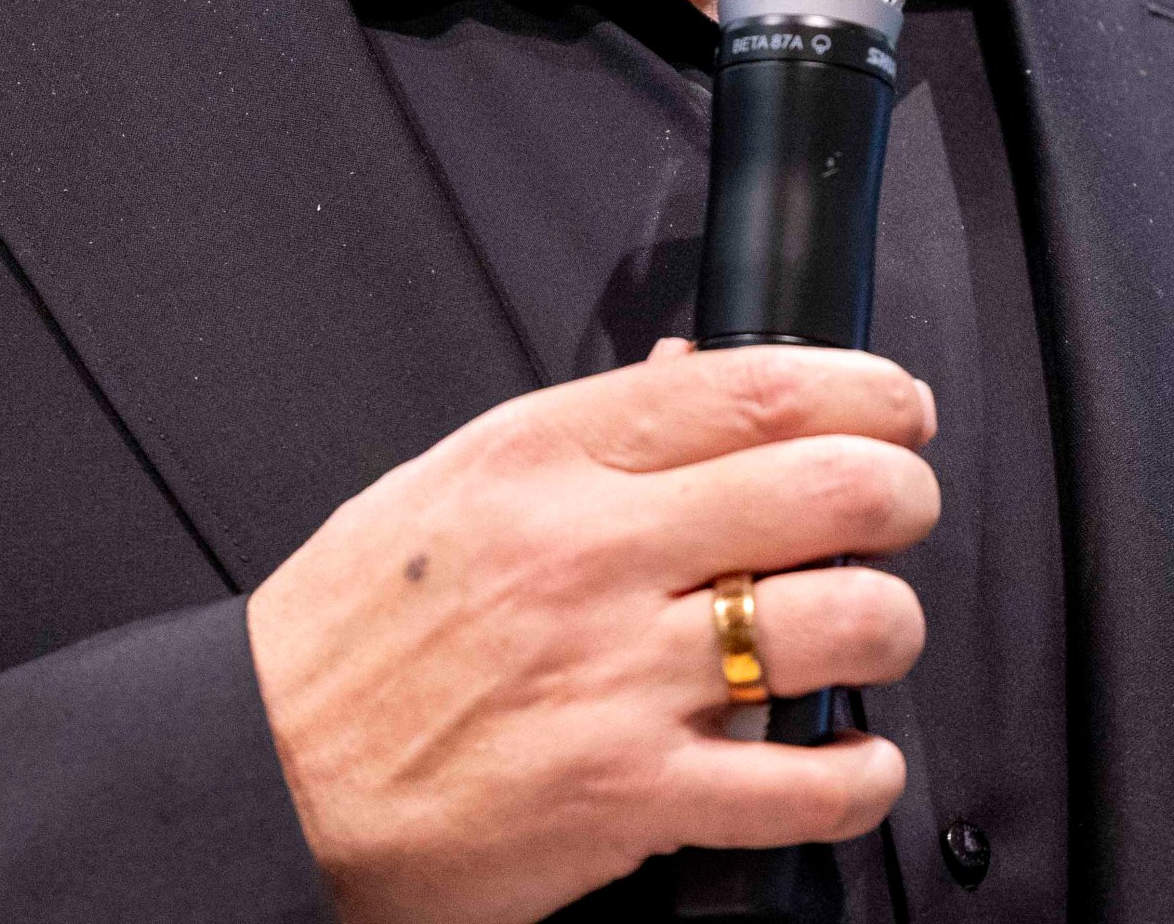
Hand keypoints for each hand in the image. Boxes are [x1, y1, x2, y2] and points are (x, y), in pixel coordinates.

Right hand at [242, 340, 939, 923]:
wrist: (271, 776)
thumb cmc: (350, 637)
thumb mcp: (448, 483)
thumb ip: (587, 433)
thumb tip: (696, 375)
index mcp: (543, 461)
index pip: (750, 389)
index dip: (861, 390)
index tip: (895, 406)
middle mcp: (591, 556)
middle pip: (827, 491)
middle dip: (902, 495)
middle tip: (899, 511)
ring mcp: (619, 679)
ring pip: (844, 626)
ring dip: (889, 628)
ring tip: (867, 633)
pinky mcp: (635, 798)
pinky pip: (809, 783)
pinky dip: (862, 775)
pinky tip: (851, 760)